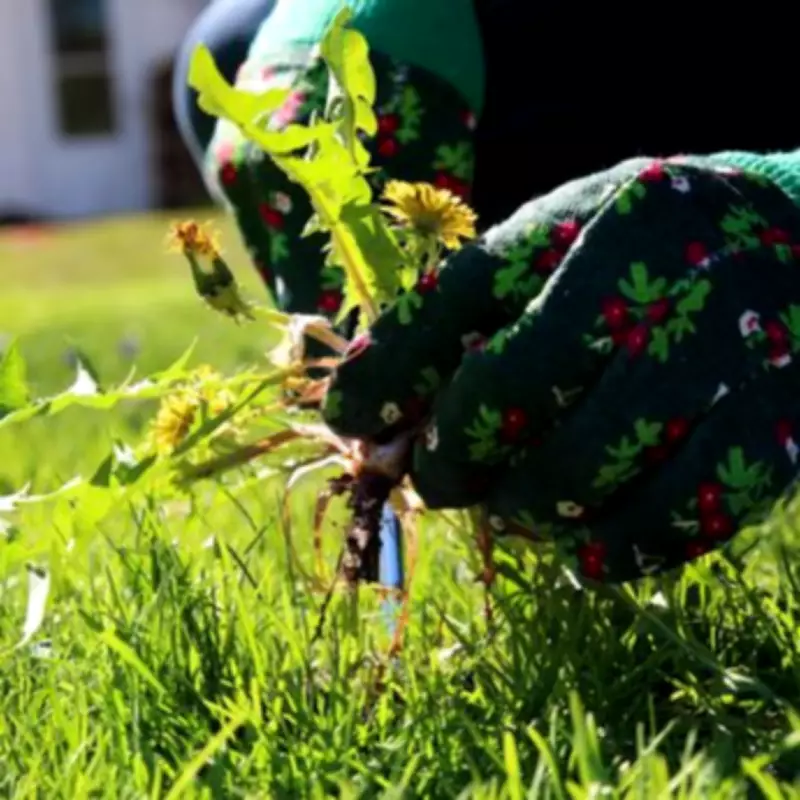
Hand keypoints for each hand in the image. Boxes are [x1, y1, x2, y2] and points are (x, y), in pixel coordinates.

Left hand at [323, 157, 799, 582]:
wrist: (795, 249)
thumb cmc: (641, 257)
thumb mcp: (554, 250)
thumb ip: (466, 316)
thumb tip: (366, 406)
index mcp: (590, 218)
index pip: (462, 298)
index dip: (394, 370)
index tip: (352, 422)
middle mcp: (658, 276)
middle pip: (518, 388)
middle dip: (457, 455)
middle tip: (441, 482)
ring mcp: (724, 353)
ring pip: (589, 463)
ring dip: (528, 506)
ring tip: (514, 507)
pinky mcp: (776, 429)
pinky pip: (677, 516)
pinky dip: (614, 549)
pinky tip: (584, 548)